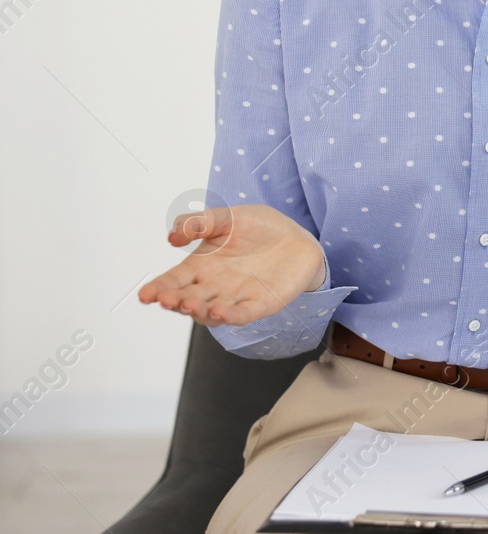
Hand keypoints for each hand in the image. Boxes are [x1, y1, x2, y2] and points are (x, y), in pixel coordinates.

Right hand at [138, 204, 326, 326]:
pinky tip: (222, 313)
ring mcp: (236, 298)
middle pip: (188, 299)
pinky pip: (244, 313)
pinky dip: (232, 315)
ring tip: (191, 305)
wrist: (296, 236)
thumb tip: (171, 235)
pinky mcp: (261, 304)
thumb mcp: (226, 218)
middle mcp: (213, 287)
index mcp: (200, 266)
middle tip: (167, 299)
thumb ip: (198, 223)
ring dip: (200, 311)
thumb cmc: (257, 227)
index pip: (173, 281)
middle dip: (176, 301)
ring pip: (211, 311)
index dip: (158, 288)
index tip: (145, 295)